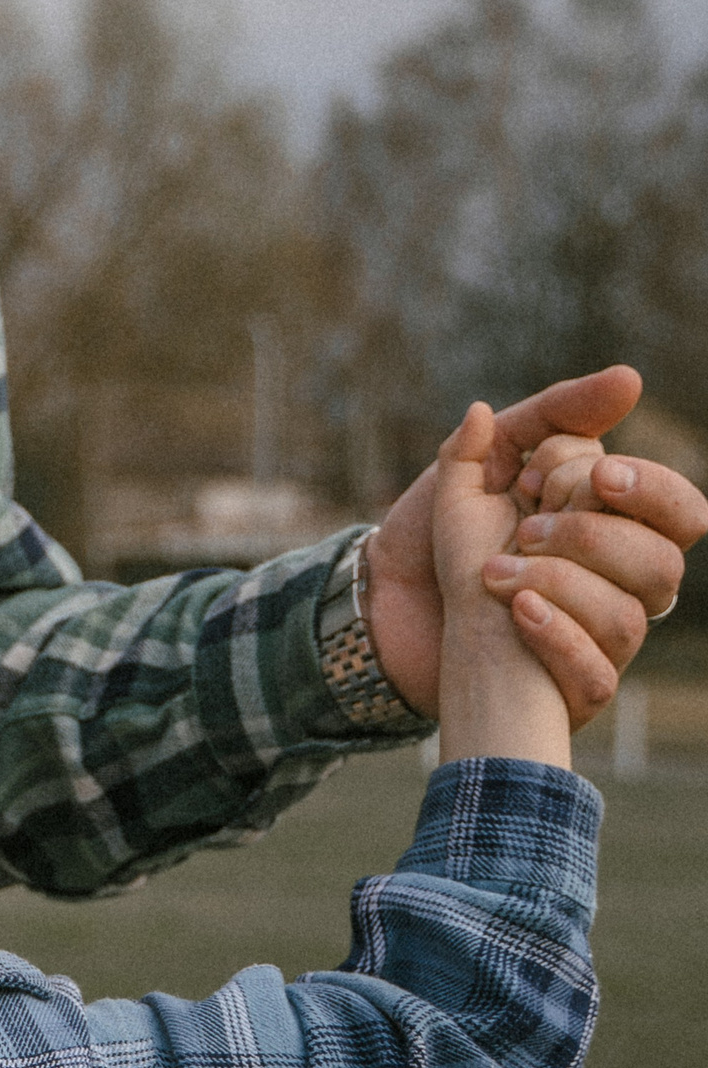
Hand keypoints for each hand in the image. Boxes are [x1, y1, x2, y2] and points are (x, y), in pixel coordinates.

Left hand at [366, 365, 700, 724]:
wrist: (390, 607)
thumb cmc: (443, 537)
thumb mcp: (477, 465)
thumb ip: (541, 420)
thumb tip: (625, 380)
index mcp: (608, 528)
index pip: (677, 508)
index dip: (642, 488)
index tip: (579, 478)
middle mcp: (619, 586)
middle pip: (664, 562)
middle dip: (593, 536)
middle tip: (529, 526)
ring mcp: (601, 640)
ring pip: (631, 615)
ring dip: (557, 582)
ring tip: (496, 571)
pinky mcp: (574, 687)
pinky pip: (597, 672)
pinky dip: (551, 633)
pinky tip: (513, 607)